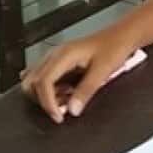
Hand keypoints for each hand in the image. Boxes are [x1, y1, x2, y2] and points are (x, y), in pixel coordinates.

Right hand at [21, 30, 137, 123]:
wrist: (121, 36)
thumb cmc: (114, 47)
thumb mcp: (102, 71)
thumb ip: (86, 91)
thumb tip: (72, 110)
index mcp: (64, 55)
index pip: (42, 82)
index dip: (47, 103)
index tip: (58, 116)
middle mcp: (55, 55)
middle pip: (31, 82)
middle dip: (42, 100)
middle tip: (61, 109)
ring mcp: (55, 57)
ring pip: (35, 80)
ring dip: (46, 95)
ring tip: (67, 99)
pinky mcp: (59, 61)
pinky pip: (44, 77)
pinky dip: (49, 89)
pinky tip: (65, 92)